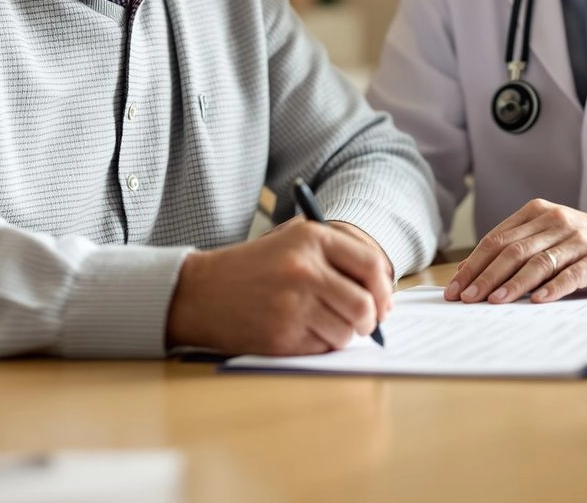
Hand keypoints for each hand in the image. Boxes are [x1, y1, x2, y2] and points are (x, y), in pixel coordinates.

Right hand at [166, 219, 392, 354]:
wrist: (201, 291)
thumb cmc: (254, 266)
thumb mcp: (292, 239)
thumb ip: (336, 252)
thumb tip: (382, 287)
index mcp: (311, 238)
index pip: (371, 264)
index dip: (384, 288)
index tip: (384, 301)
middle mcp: (304, 269)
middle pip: (364, 304)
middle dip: (370, 319)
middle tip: (364, 322)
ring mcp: (293, 304)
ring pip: (346, 331)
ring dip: (343, 334)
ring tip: (322, 323)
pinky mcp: (281, 336)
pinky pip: (322, 348)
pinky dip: (319, 344)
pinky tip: (299, 330)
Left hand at [444, 200, 586, 303]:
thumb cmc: (586, 245)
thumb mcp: (551, 236)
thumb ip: (520, 247)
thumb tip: (474, 273)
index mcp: (538, 212)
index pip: (497, 238)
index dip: (474, 263)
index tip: (456, 287)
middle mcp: (556, 221)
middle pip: (512, 250)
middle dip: (485, 276)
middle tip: (467, 298)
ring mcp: (577, 239)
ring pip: (537, 262)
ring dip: (512, 284)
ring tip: (494, 301)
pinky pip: (570, 274)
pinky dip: (551, 288)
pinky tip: (537, 301)